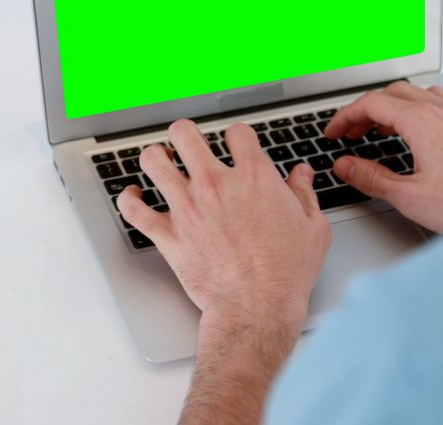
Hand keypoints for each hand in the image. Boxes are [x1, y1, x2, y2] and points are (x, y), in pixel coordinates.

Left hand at [118, 119, 332, 424]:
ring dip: (155, 158)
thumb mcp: (313, 229)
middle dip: (185, 134)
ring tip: (161, 163)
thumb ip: (305, 194)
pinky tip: (134, 196)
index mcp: (254, 177)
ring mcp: (187, 207)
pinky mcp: (167, 234)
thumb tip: (301, 175)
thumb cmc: (286, 274)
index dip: (236, 135)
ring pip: (154, 161)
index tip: (236, 144)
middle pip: (185, 134)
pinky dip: (128, 199)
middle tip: (188, 144)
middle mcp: (215, 184)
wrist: (257, 308)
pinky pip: (134, 208)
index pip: (237, 133)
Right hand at [325, 81, 442, 233]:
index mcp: (422, 122)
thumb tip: (345, 166)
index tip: (334, 132)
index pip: (372, 104)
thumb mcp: (407, 196)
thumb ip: (370, 177)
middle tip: (354, 132)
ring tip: (389, 126)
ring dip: (402, 106)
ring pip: (427, 96)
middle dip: (369, 110)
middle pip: (397, 94)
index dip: (346, 116)